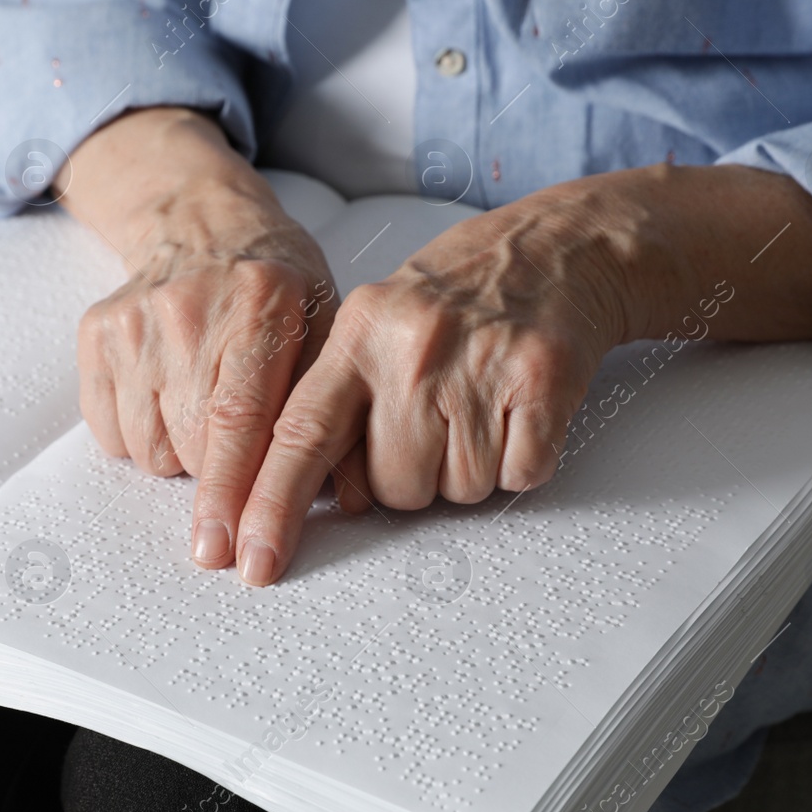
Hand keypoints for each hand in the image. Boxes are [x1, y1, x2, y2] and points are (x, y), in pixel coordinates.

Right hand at [60, 108, 338, 568]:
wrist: (202, 226)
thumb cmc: (279, 291)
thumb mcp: (328, 324)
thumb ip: (330, 406)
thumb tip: (337, 500)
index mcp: (262, 305)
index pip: (239, 420)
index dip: (235, 495)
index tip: (234, 555)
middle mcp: (190, 310)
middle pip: (192, 445)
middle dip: (221, 480)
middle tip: (241, 451)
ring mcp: (134, 321)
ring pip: (149, 450)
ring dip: (182, 457)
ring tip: (205, 408)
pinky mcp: (95, 334)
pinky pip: (111, 433)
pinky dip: (142, 437)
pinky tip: (168, 397)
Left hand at [230, 164, 811, 585]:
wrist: (559, 249)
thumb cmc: (458, 297)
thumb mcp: (375, 324)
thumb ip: (335, 403)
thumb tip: (322, 497)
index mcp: (357, 334)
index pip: (298, 434)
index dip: (270, 504)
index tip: (252, 561)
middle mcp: (410, 348)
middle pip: (391, 488)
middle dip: (413, 475)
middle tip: (438, 418)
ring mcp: (478, 363)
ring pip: (457, 491)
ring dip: (470, 468)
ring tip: (481, 405)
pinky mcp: (542, 380)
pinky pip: (519, 475)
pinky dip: (523, 459)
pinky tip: (519, 410)